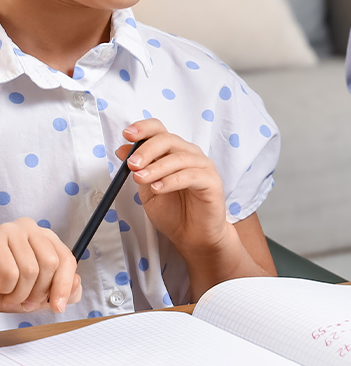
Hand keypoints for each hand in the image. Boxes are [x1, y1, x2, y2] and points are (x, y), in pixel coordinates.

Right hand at [0, 218, 81, 313]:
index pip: (67, 259)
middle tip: (24, 303)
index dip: (65, 286)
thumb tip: (77, 284)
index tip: (57, 308)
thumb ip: (59, 289)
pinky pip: (10, 273)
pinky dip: (5, 290)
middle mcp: (31, 229)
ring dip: (18, 295)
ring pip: (30, 271)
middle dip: (38, 293)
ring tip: (8, 296)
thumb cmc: (5, 285)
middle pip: (51, 264)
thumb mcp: (34, 290)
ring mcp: (12, 230)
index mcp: (45, 239)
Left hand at [116, 120, 227, 254]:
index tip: (127, 135)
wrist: (193, 237)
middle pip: (168, 140)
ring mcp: (203, 166)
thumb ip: (140, 170)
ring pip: (178, 157)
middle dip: (146, 150)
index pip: (160, 130)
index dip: (143, 129)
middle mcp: (189, 154)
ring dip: (156, 167)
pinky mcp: (211, 181)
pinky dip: (171, 180)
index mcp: (173, 152)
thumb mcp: (147, 190)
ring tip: (140, 178)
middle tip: (131, 164)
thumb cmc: (174, 212)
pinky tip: (158, 187)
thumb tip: (123, 150)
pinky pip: (190, 176)